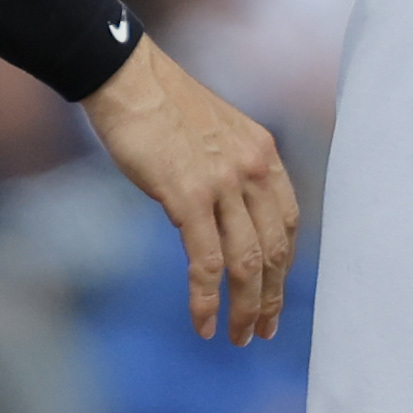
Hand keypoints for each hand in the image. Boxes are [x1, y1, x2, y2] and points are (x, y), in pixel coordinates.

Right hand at [78, 36, 298, 342]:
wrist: (124, 76)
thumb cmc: (158, 101)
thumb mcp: (214, 131)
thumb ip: (229, 170)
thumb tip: (222, 216)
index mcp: (263, 152)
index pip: (289, 222)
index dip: (285, 265)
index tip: (275, 293)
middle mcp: (252, 169)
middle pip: (274, 250)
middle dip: (270, 298)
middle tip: (260, 331)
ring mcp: (222, 183)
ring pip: (246, 263)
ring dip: (244, 308)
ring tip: (236, 336)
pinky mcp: (187, 195)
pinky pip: (206, 260)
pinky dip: (205, 297)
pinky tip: (203, 322)